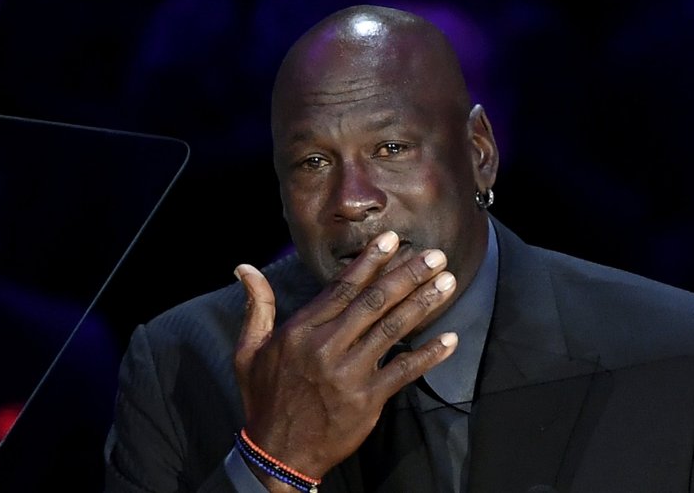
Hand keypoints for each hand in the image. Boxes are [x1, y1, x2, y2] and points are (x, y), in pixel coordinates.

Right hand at [233, 230, 458, 482]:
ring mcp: (349, 374)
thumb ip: (257, 307)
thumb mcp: (248, 351)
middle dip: (407, 275)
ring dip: (423, 303)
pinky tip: (450, 339)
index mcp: (301, 331)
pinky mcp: (367, 400)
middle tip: (435, 255)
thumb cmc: (265, 398)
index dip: (369, 262)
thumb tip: (244, 268)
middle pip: (374, 302)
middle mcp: (326, 347)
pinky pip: (403, 372)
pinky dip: (428, 355)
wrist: (278, 453)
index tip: (392, 240)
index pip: (341, 288)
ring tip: (448, 282)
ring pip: (392, 330)